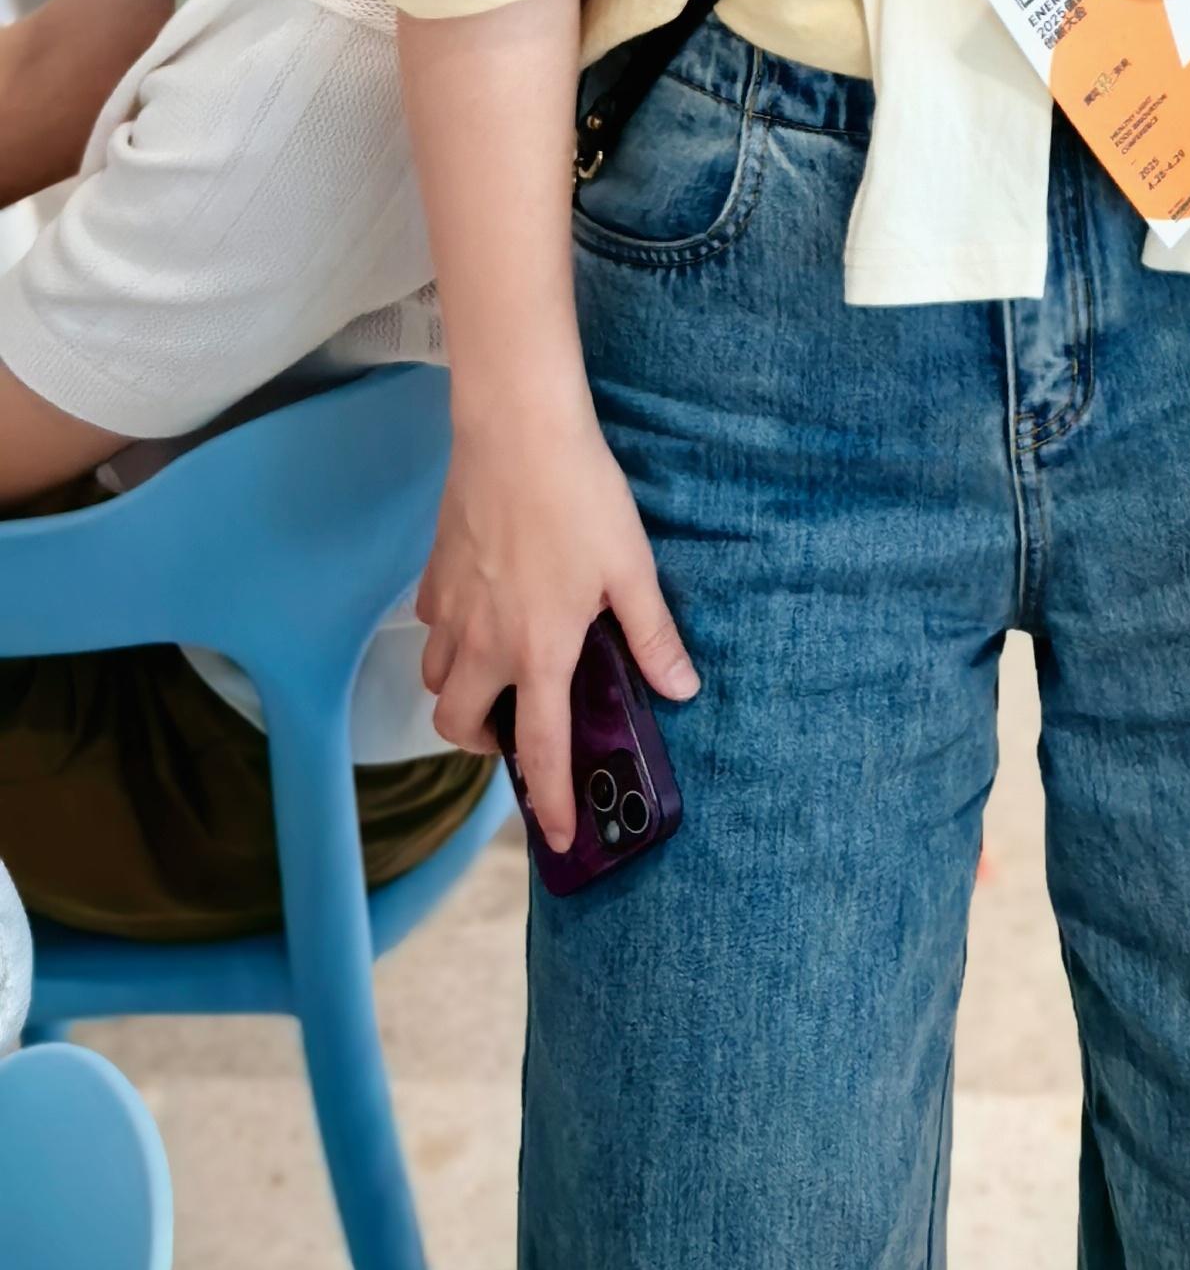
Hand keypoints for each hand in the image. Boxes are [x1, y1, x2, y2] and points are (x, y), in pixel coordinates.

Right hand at [417, 393, 697, 854]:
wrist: (517, 432)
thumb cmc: (581, 497)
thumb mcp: (632, 568)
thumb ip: (652, 634)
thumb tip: (681, 688)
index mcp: (539, 651)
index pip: (540, 750)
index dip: (552, 801)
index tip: (560, 838)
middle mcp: (484, 643)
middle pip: (459, 729)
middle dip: (483, 746)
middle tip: (517, 728)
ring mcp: (450, 610)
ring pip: (434, 681)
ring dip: (460, 694)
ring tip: (498, 673)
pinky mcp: (431, 575)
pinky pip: (428, 628)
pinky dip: (446, 638)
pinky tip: (480, 612)